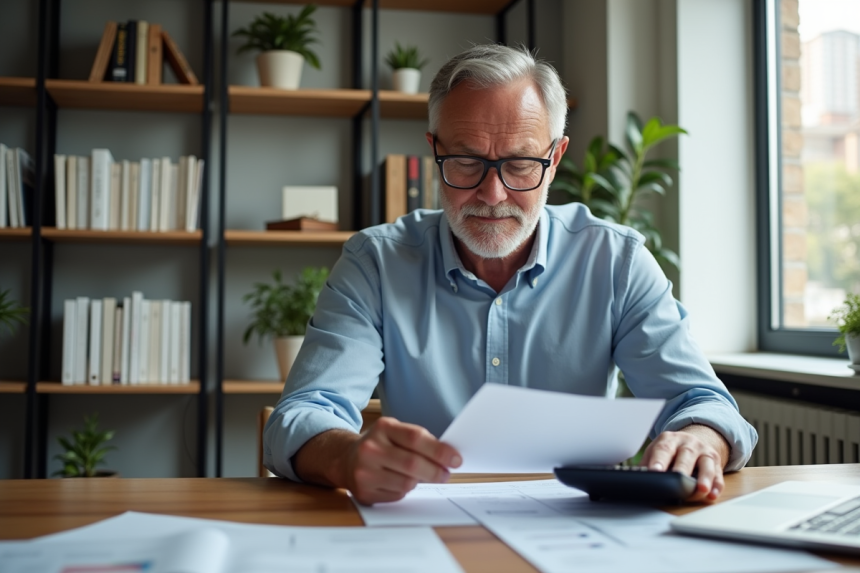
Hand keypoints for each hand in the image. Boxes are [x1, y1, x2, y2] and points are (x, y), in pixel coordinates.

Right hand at [344, 417, 461, 504]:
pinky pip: (397, 495)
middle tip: (446, 474)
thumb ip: (419, 440)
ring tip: (420, 476)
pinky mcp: (364, 491)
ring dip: (420, 482)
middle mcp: (370, 448)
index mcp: (383, 427)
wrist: (346, 459)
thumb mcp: (395, 432)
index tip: (456, 459)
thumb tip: (448, 456)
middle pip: (412, 464)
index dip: (439, 450)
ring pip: (406, 483)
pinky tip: (400, 482)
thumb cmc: (380, 445)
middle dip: (435, 471)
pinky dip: (405, 491)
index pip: (415, 438)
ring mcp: (364, 471)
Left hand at [640, 424, 730, 501]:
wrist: (693, 439)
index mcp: (669, 440)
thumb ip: (646, 464)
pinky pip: (718, 474)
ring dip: (704, 478)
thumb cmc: (670, 451)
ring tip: (701, 489)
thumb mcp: (656, 452)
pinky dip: (717, 485)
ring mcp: (703, 451)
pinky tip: (713, 494)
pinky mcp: (716, 462)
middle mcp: (688, 443)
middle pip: (686, 455)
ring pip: (706, 464)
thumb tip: (635, 478)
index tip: (655, 471)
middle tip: (678, 480)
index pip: (663, 449)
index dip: (659, 460)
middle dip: (682, 469)